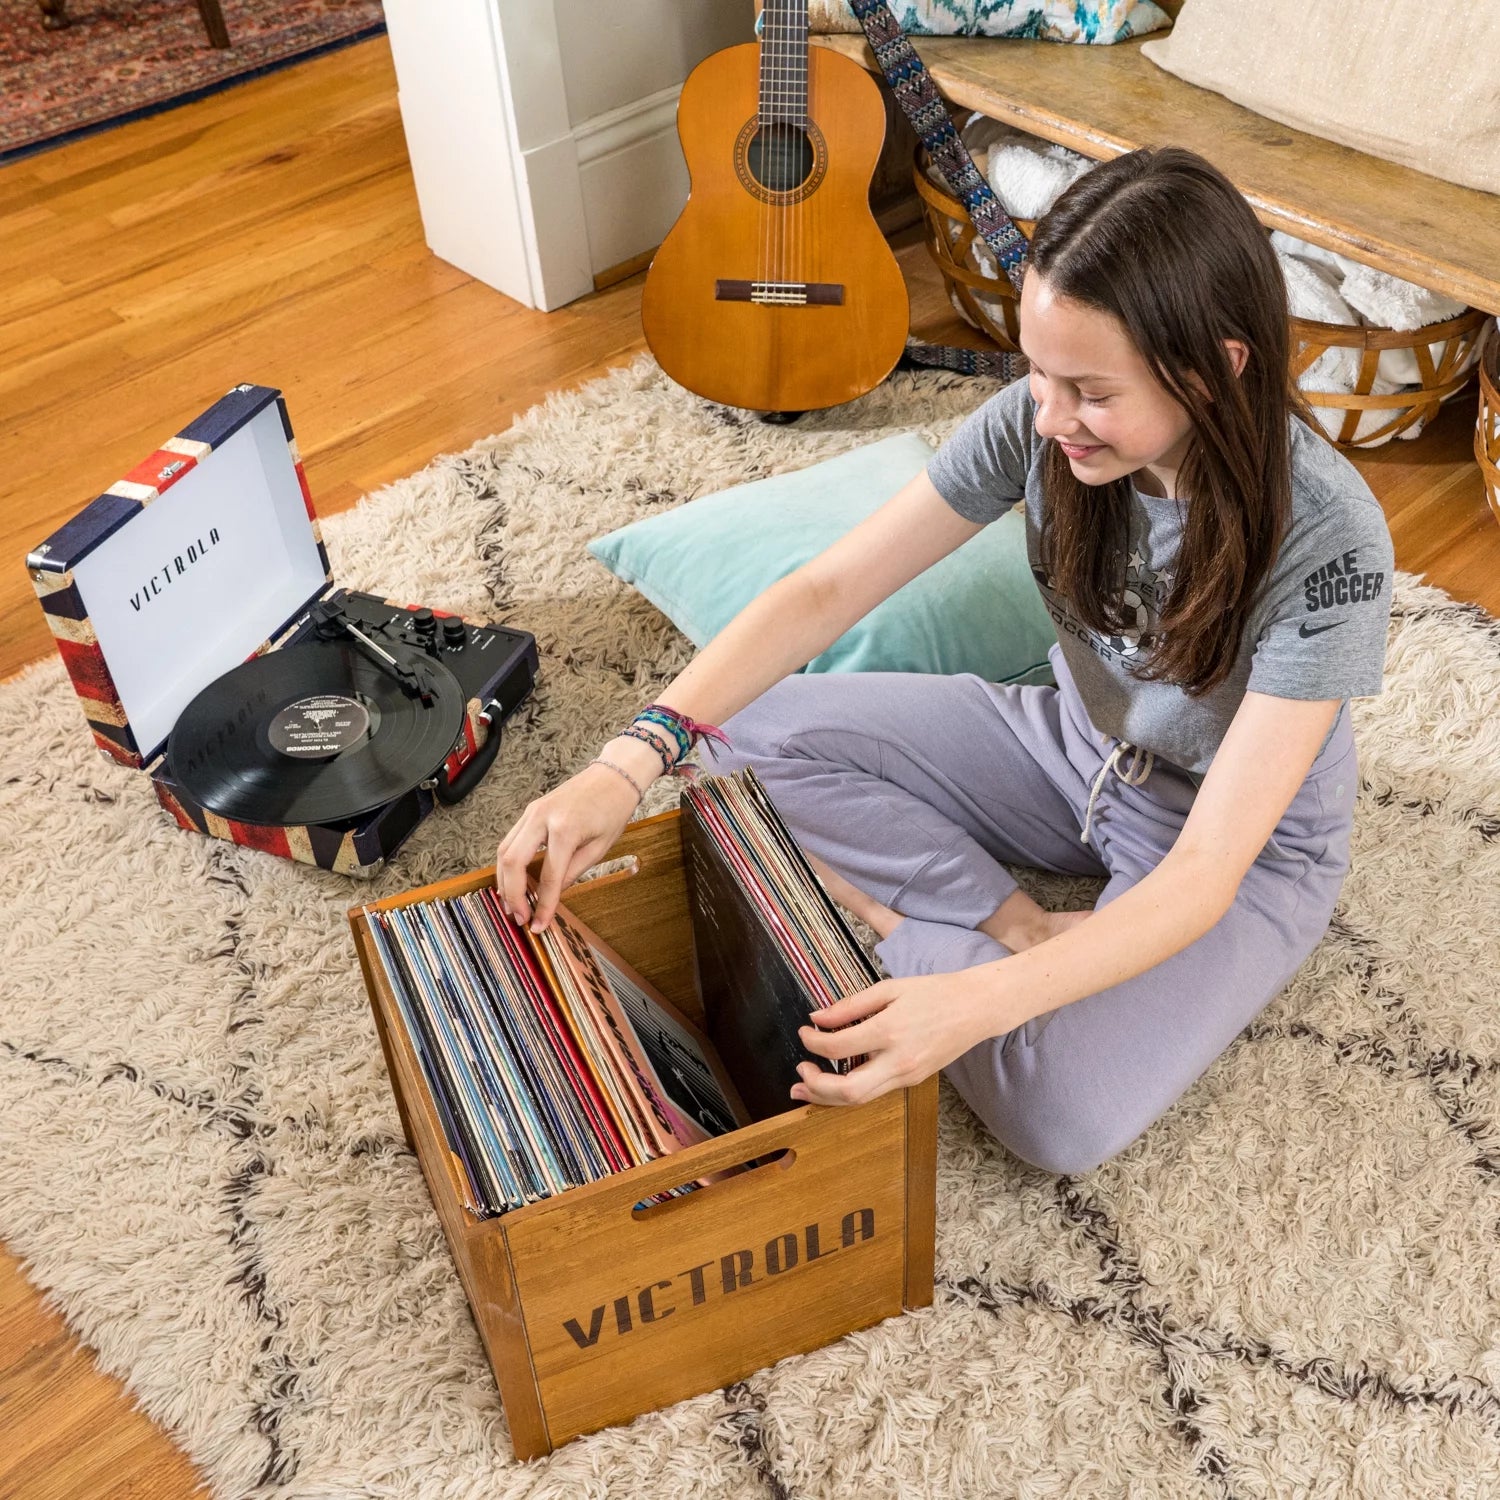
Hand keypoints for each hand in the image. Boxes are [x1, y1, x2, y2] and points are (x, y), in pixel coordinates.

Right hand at [495, 761, 642, 931]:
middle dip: (512, 894)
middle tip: (520, 917)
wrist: (613, 776)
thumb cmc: (613, 809)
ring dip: (504, 881)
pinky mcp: (530, 811)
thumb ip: (573, 873)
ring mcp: (532, 811)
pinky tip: (514, 881)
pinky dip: (509, 864)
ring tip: (513, 905)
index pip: (548, 877)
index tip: (539, 925)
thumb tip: (552, 896)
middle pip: (512, 861)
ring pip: (504, 851)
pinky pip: (510, 841)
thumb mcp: (600, 847)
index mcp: (565, 828)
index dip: (542, 905)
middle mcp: (542, 817)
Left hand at [790, 970, 1008, 1107]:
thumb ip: (849, 1006)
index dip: (812, 1042)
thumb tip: (816, 1018)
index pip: (836, 1047)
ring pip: (860, 1099)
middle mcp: (898, 1061)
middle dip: (816, 1086)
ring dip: (827, 1097)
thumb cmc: (933, 992)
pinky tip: (836, 1080)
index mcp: (889, 1031)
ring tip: (805, 1087)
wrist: (976, 1008)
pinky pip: (875, 1092)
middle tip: (799, 1071)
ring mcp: (908, 1076)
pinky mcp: (913, 1081)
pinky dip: (850, 1090)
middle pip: (847, 1091)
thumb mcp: (889, 988)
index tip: (804, 1031)